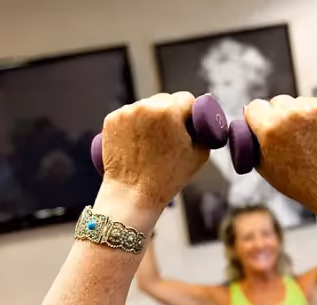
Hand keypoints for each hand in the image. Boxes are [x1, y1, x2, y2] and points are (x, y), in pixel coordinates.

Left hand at [101, 92, 209, 210]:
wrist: (133, 194)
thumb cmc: (166, 179)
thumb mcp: (200, 154)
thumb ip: (204, 132)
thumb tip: (202, 121)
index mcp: (169, 111)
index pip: (187, 98)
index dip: (189, 113)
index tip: (187, 125)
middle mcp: (145, 106)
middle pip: (165, 100)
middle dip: (169, 113)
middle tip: (169, 136)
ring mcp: (126, 112)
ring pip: (146, 106)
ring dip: (151, 118)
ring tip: (151, 142)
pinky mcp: (111, 120)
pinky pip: (129, 115)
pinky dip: (134, 124)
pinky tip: (138, 141)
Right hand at [244, 96, 316, 213]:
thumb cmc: (301, 183)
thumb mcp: (265, 167)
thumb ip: (252, 141)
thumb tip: (247, 114)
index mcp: (270, 128)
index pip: (254, 107)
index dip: (257, 118)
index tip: (263, 126)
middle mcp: (291, 114)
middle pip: (277, 102)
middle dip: (280, 115)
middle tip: (289, 136)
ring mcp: (315, 109)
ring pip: (299, 101)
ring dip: (300, 114)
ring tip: (309, 138)